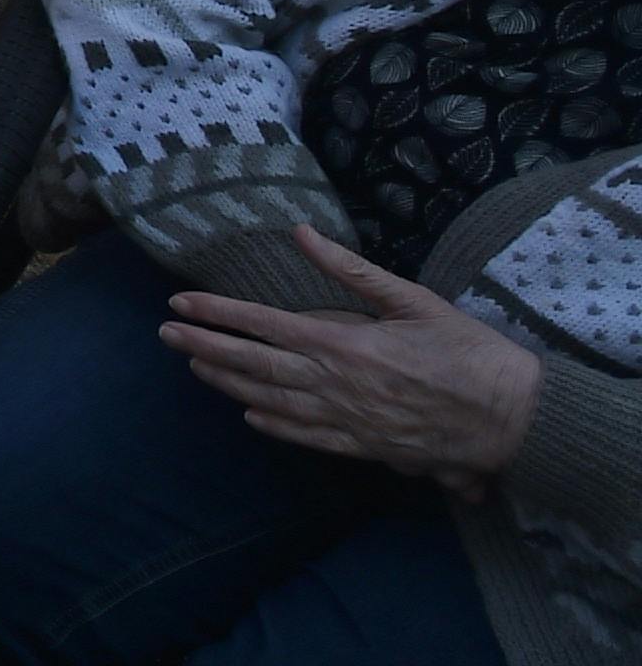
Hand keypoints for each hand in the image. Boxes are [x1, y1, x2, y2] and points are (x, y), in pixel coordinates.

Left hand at [165, 231, 543, 486]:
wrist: (513, 418)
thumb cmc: (468, 351)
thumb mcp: (412, 299)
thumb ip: (351, 270)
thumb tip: (302, 232)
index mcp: (346, 344)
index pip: (263, 326)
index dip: (217, 314)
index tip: (178, 303)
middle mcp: (337, 384)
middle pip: (255, 364)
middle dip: (205, 346)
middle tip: (165, 334)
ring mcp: (349, 420)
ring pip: (272, 401)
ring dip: (229, 383)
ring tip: (194, 366)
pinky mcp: (367, 446)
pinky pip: (309, 436)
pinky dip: (274, 425)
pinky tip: (250, 414)